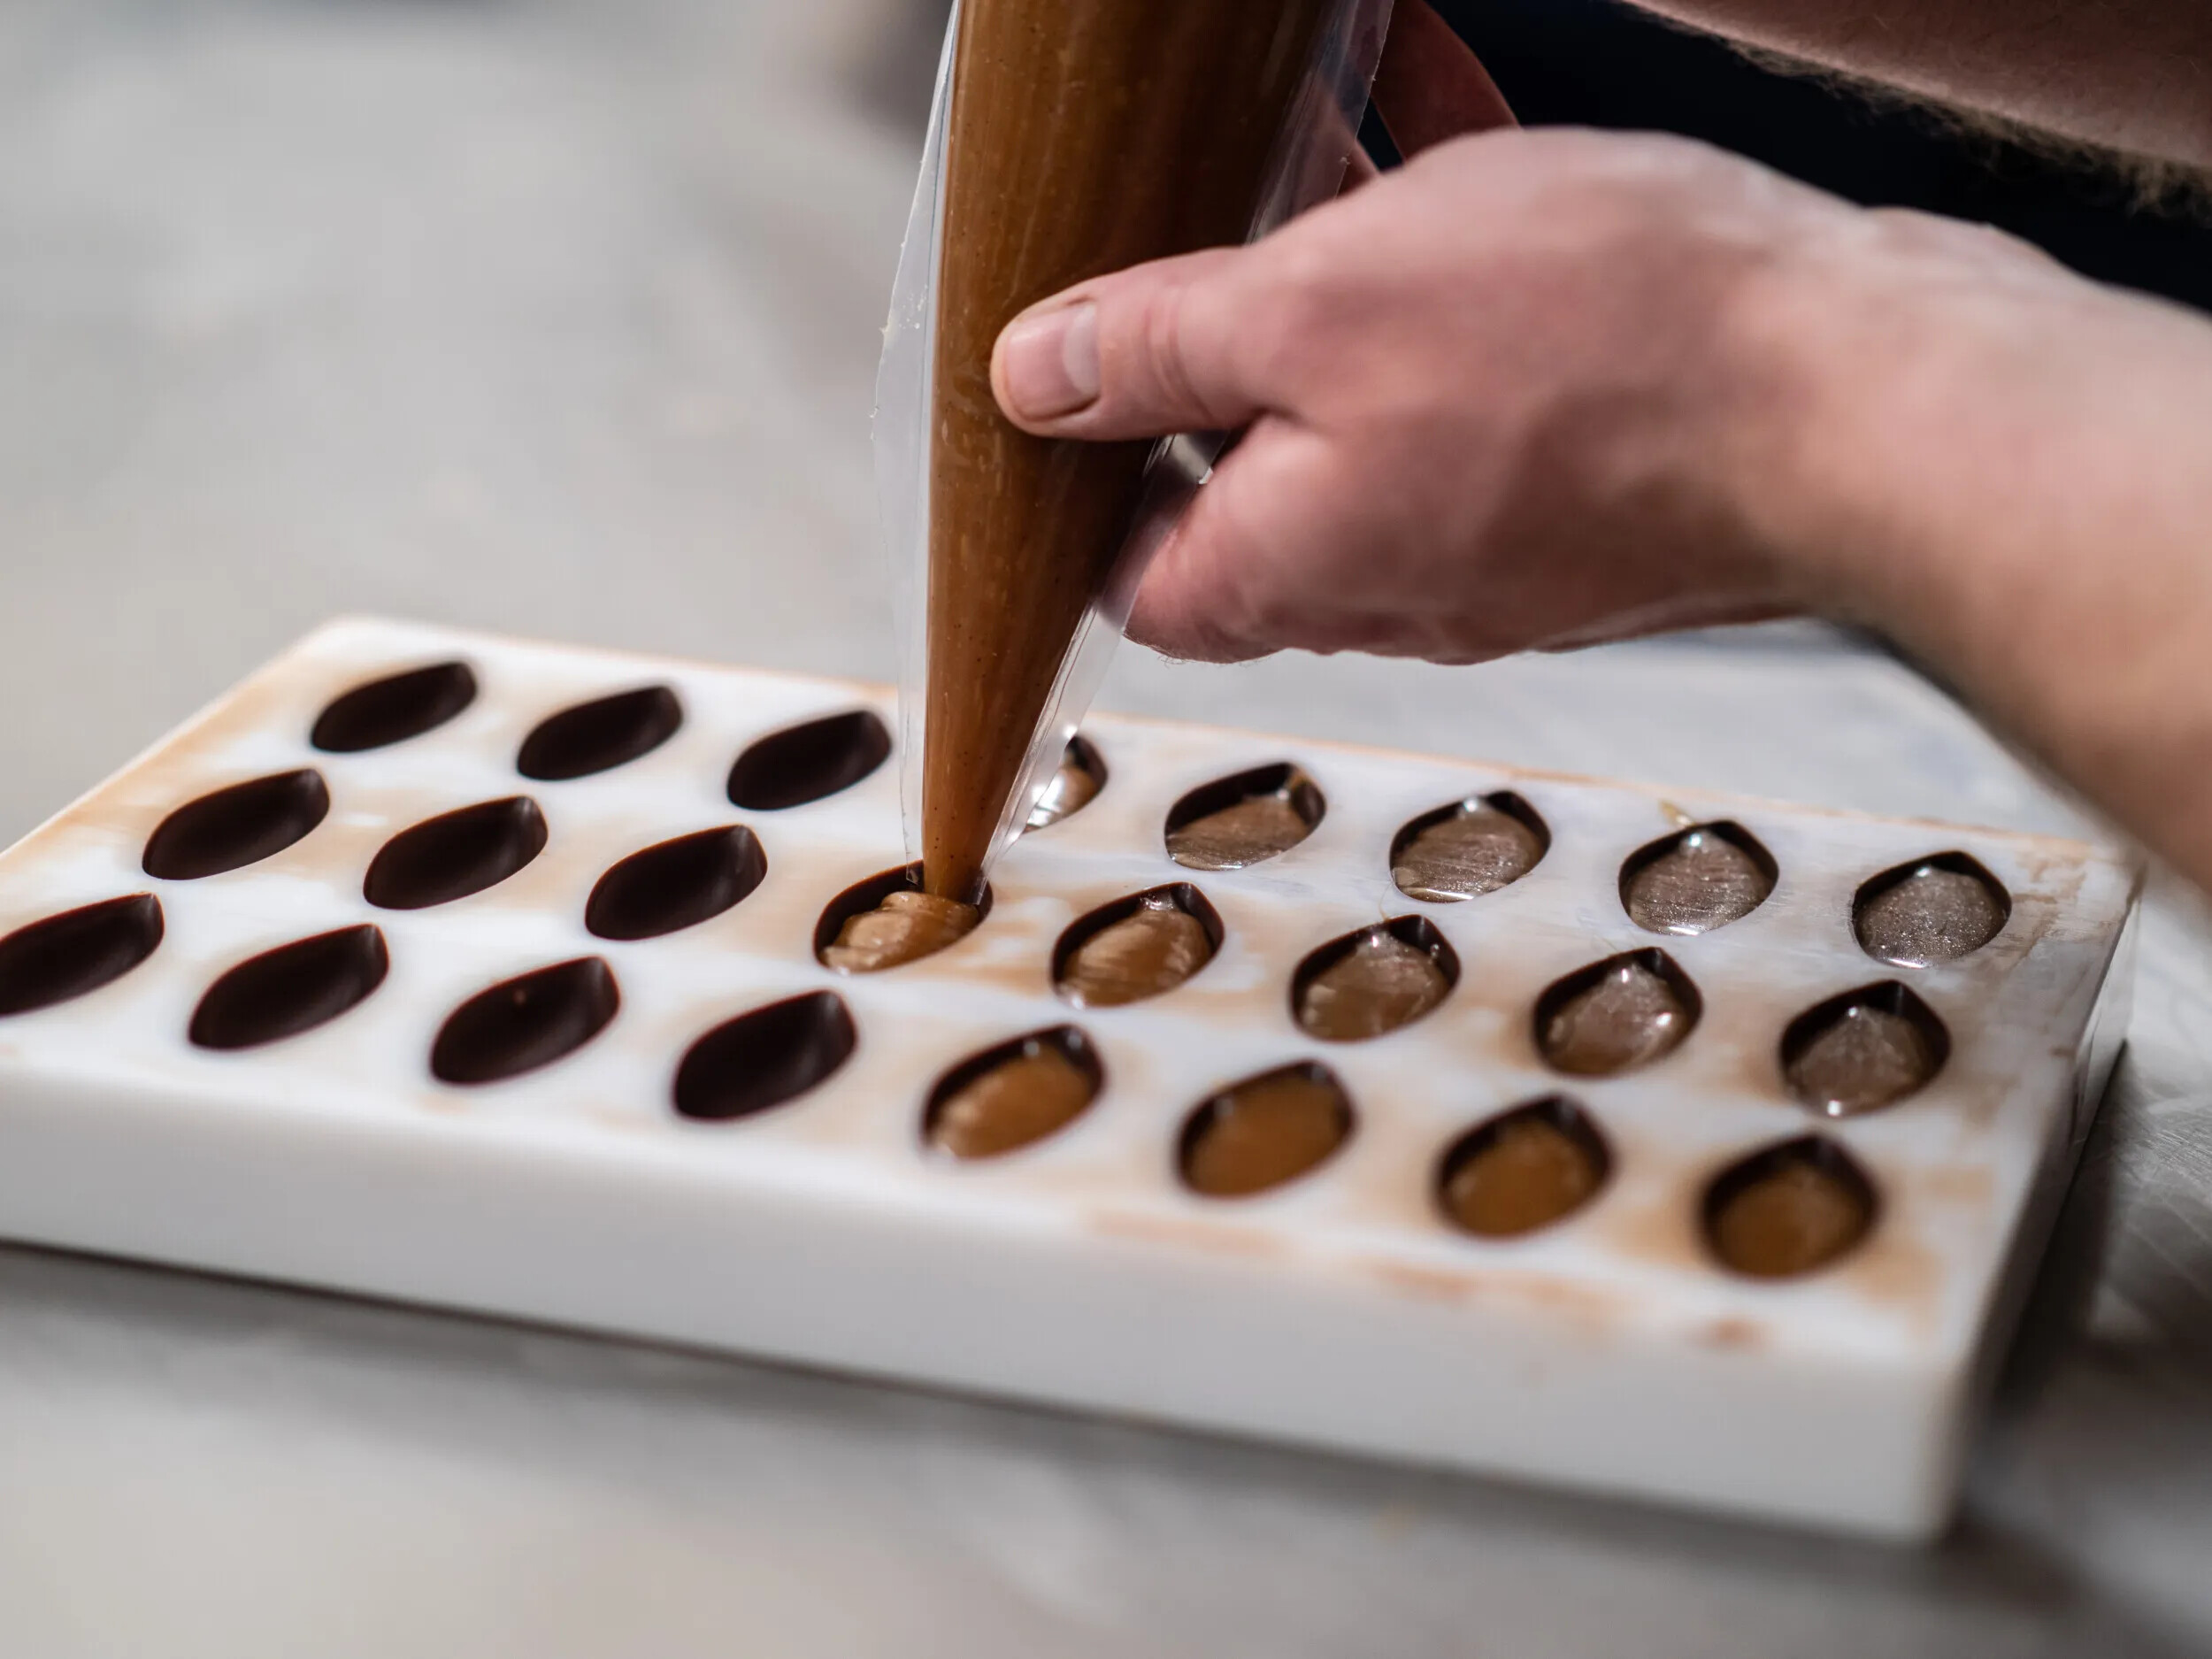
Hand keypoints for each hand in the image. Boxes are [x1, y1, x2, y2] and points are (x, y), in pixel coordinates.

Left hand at [987, 126, 2056, 663]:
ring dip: (1339, 300)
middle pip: (1249, 486)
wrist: (1853, 393)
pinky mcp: (1592, 484)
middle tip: (1210, 242)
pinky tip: (1449, 147)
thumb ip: (1158, 347)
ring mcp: (1496, 539)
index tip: (1080, 384)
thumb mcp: (1312, 310)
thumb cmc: (1597, 355)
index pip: (1134, 577)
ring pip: (1373, 416)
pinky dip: (1452, 281)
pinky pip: (1484, 382)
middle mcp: (1387, 582)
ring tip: (1328, 164)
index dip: (1087, 484)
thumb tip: (1033, 379)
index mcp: (1287, 566)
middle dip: (1218, 364)